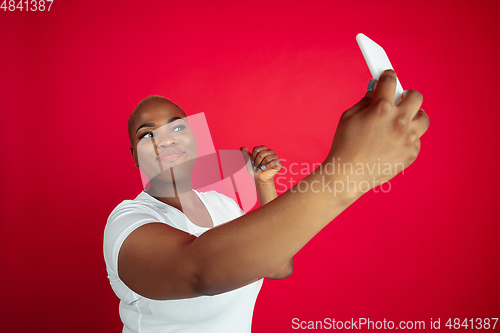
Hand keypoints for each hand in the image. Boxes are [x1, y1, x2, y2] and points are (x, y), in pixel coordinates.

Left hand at [240, 145, 281, 183]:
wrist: (260, 177)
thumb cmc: (255, 168)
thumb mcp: (249, 161)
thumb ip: (246, 154)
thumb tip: (242, 147)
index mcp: (263, 149)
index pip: (257, 149)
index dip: (253, 156)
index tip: (252, 162)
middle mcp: (270, 151)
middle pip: (262, 153)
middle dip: (257, 161)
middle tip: (256, 167)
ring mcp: (275, 157)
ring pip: (267, 158)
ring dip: (261, 165)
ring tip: (259, 169)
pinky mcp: (278, 163)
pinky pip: (274, 162)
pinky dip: (267, 166)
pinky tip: (264, 169)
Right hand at [326, 69, 428, 194]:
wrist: (348, 175)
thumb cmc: (344, 146)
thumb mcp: (348, 117)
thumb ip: (365, 100)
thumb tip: (376, 90)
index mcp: (381, 109)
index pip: (391, 81)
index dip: (388, 76)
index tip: (388, 76)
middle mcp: (399, 121)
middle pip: (416, 96)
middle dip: (407, 95)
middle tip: (400, 99)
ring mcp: (408, 138)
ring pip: (423, 118)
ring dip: (413, 116)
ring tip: (401, 121)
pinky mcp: (411, 153)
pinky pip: (416, 139)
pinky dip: (407, 138)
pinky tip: (393, 142)